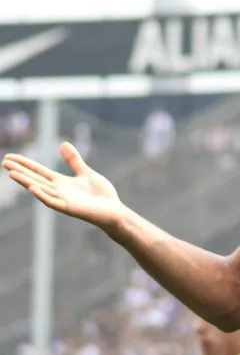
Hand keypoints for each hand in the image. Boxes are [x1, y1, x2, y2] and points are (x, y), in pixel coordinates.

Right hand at [2, 143, 124, 231]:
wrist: (115, 211)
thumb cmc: (101, 195)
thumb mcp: (86, 173)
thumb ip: (74, 161)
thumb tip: (63, 143)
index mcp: (61, 182)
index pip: (39, 171)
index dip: (25, 164)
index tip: (10, 157)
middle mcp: (58, 191)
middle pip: (35, 179)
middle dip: (20, 171)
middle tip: (4, 162)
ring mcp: (63, 200)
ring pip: (40, 189)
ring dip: (26, 182)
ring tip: (12, 173)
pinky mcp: (70, 209)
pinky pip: (53, 202)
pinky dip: (43, 195)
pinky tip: (33, 187)